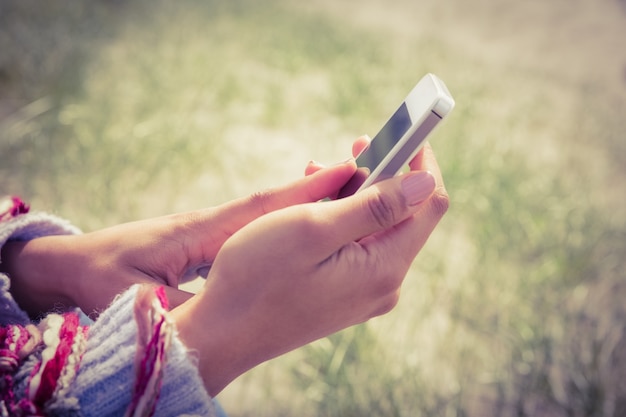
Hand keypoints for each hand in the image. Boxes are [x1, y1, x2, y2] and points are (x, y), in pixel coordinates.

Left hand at [1, 156, 358, 317]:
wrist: (72, 267)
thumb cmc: (97, 280)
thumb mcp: (131, 300)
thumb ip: (175, 306)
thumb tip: (217, 316)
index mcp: (196, 232)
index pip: (259, 208)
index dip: (304, 193)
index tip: (347, 172)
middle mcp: (211, 224)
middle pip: (274, 201)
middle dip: (320, 185)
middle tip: (366, 168)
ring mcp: (213, 230)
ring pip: (270, 209)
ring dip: (310, 196)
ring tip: (352, 185)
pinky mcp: (211, 239)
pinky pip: (259, 222)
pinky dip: (290, 212)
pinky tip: (313, 215)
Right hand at [171, 142, 448, 394]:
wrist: (222, 334)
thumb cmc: (258, 276)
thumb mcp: (314, 228)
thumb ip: (376, 206)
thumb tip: (426, 183)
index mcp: (384, 268)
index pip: (429, 204)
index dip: (421, 163)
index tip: (403, 133)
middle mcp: (383, 285)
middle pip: (402, 216)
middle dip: (380, 177)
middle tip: (350, 151)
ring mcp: (364, 293)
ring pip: (375, 230)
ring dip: (355, 196)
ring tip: (317, 176)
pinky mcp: (344, 295)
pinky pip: (356, 248)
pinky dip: (341, 220)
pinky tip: (311, 211)